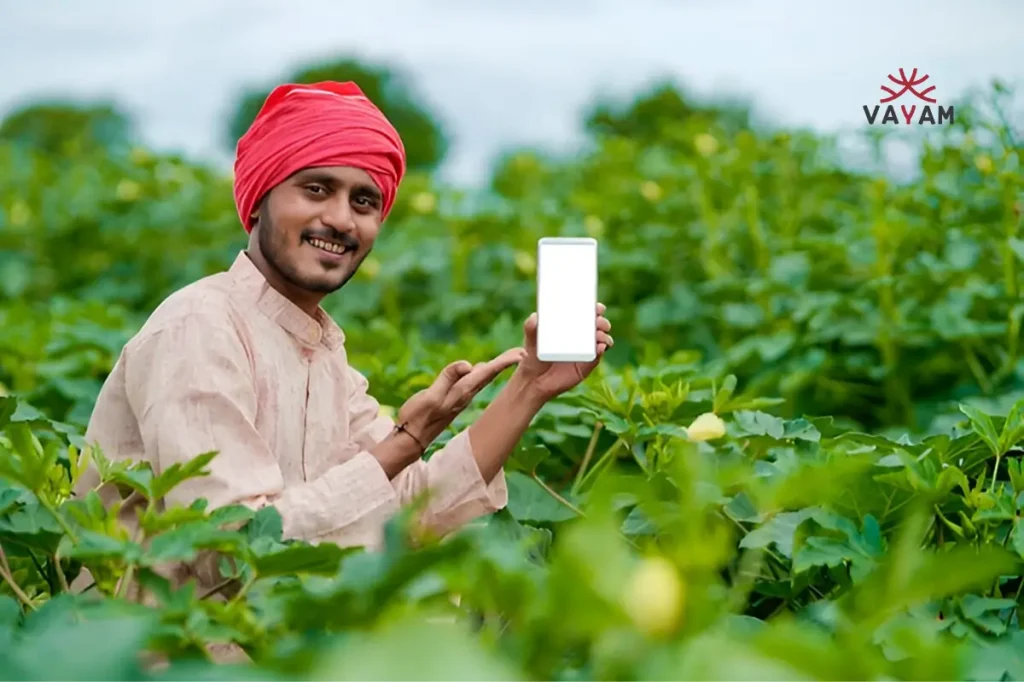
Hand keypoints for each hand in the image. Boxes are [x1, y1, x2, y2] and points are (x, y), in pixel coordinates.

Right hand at [396, 347, 525, 446]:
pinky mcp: (452, 400)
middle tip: (523, 352)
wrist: (412, 438)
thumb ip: (447, 379)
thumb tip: (468, 364)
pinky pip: (472, 382)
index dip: (503, 362)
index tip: (521, 355)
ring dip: (495, 367)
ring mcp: (459, 398)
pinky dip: (482, 373)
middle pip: (488, 374)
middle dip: (505, 362)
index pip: (487, 373)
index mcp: (462, 391)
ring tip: (508, 358)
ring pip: (481, 378)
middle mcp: (464, 394)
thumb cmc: (417, 417)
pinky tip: (483, 370)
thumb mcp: (430, 397)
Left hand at [512, 302, 612, 401]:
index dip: (595, 309)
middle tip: (598, 321)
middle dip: (602, 322)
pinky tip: (600, 347)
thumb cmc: (533, 357)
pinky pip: (598, 356)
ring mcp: (585, 352)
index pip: (587, 315)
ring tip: (598, 335)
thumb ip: (530, 327)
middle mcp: (581, 338)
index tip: (597, 307)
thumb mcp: (530, 340)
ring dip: (604, 335)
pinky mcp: (586, 365)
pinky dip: (601, 350)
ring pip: (601, 340)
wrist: (533, 381)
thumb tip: (535, 317)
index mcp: (571, 327)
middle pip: (598, 326)